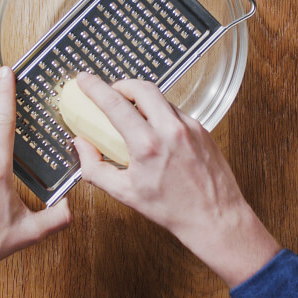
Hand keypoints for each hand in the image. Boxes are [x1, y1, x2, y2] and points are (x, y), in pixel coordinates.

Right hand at [74, 72, 279, 287]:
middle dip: (121, 84)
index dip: (95, 87)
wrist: (216, 218)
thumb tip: (81, 145)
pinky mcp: (201, 129)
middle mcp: (171, 130)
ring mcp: (190, 126)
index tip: (85, 79)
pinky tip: (154, 129)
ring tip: (132, 114)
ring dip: (141, 98)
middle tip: (110, 93)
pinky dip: (159, 112)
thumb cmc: (172, 209)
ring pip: (160, 97)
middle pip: (141, 87)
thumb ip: (95, 168)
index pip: (115, 104)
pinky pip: (174, 111)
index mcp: (148, 145)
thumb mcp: (125, 193)